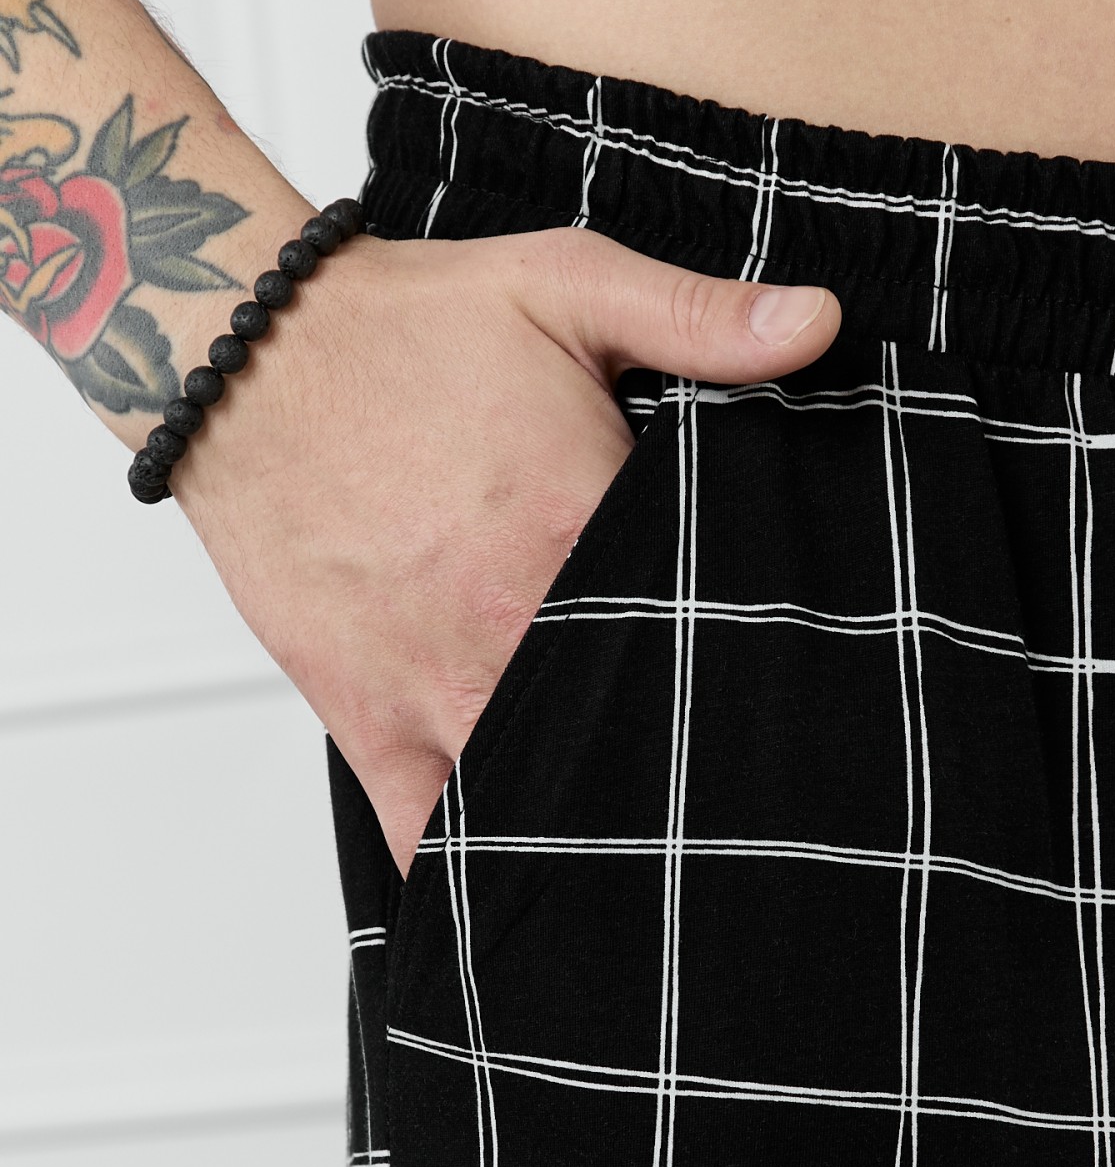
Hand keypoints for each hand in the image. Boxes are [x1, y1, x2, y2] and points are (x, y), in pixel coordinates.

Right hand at [171, 227, 840, 873]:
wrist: (242, 356)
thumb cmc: (406, 326)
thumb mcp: (567, 286)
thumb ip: (700, 318)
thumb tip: (820, 324)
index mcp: (580, 527)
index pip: (701, 630)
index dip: (750, 658)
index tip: (775, 678)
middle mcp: (512, 624)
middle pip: (631, 727)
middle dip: (681, 751)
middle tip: (733, 775)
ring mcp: (436, 686)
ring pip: (541, 795)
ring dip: (593, 815)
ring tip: (653, 835)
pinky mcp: (368, 721)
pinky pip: (426, 836)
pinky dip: (478, 864)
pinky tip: (533, 880)